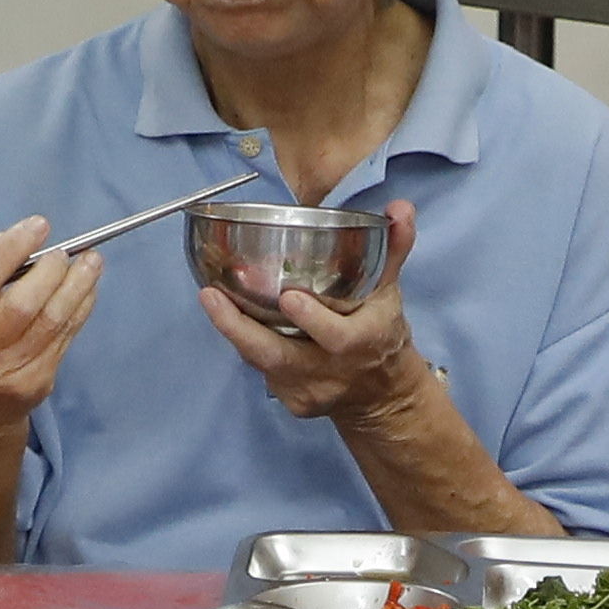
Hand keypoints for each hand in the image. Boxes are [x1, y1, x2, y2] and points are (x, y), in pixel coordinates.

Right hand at [0, 216, 99, 429]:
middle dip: (49, 271)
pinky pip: (63, 339)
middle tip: (64, 253)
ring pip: (49, 322)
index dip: (14, 247)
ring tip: (91, 264)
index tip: (39, 226)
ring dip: (76, 287)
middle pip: (20, 303)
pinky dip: (79, 310)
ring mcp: (2, 374)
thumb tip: (19, 237)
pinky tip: (87, 292)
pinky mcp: (32, 385)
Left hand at [192, 205, 430, 425]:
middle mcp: (333, 371)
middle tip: (212, 296)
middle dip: (243, 330)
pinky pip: (261, 369)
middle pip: (282, 358)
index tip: (290, 297)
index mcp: (363, 342)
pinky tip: (225, 316)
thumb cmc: (380, 332)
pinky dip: (243, 342)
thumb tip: (399, 207)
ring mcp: (309, 389)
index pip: (338, 338)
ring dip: (233, 332)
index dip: (313, 321)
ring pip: (263, 362)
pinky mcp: (292, 400)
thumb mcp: (390, 291)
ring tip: (209, 298)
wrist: (382, 395)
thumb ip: (393, 248)